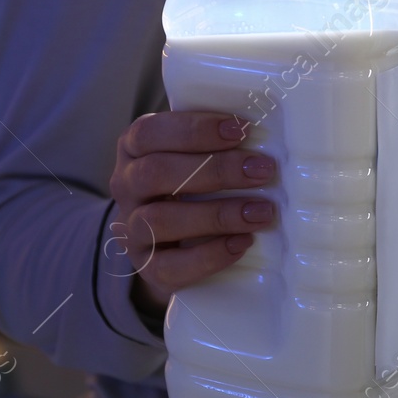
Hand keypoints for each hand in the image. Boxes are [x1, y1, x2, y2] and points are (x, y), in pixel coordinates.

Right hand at [109, 111, 276, 317]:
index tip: (240, 130)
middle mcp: (125, 187)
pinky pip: (169, 266)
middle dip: (215, 170)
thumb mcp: (195, 156)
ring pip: (158, 221)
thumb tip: (271, 134)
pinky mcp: (147, 268)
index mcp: (134, 149)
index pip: (149, 133)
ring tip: (261, 212)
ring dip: (216, 214)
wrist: (172, 244)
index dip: (194, 130)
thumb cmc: (193, 185)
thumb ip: (218, 143)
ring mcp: (131, 230)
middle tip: (262, 170)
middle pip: (155, 173)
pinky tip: (241, 243)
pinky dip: (209, 255)